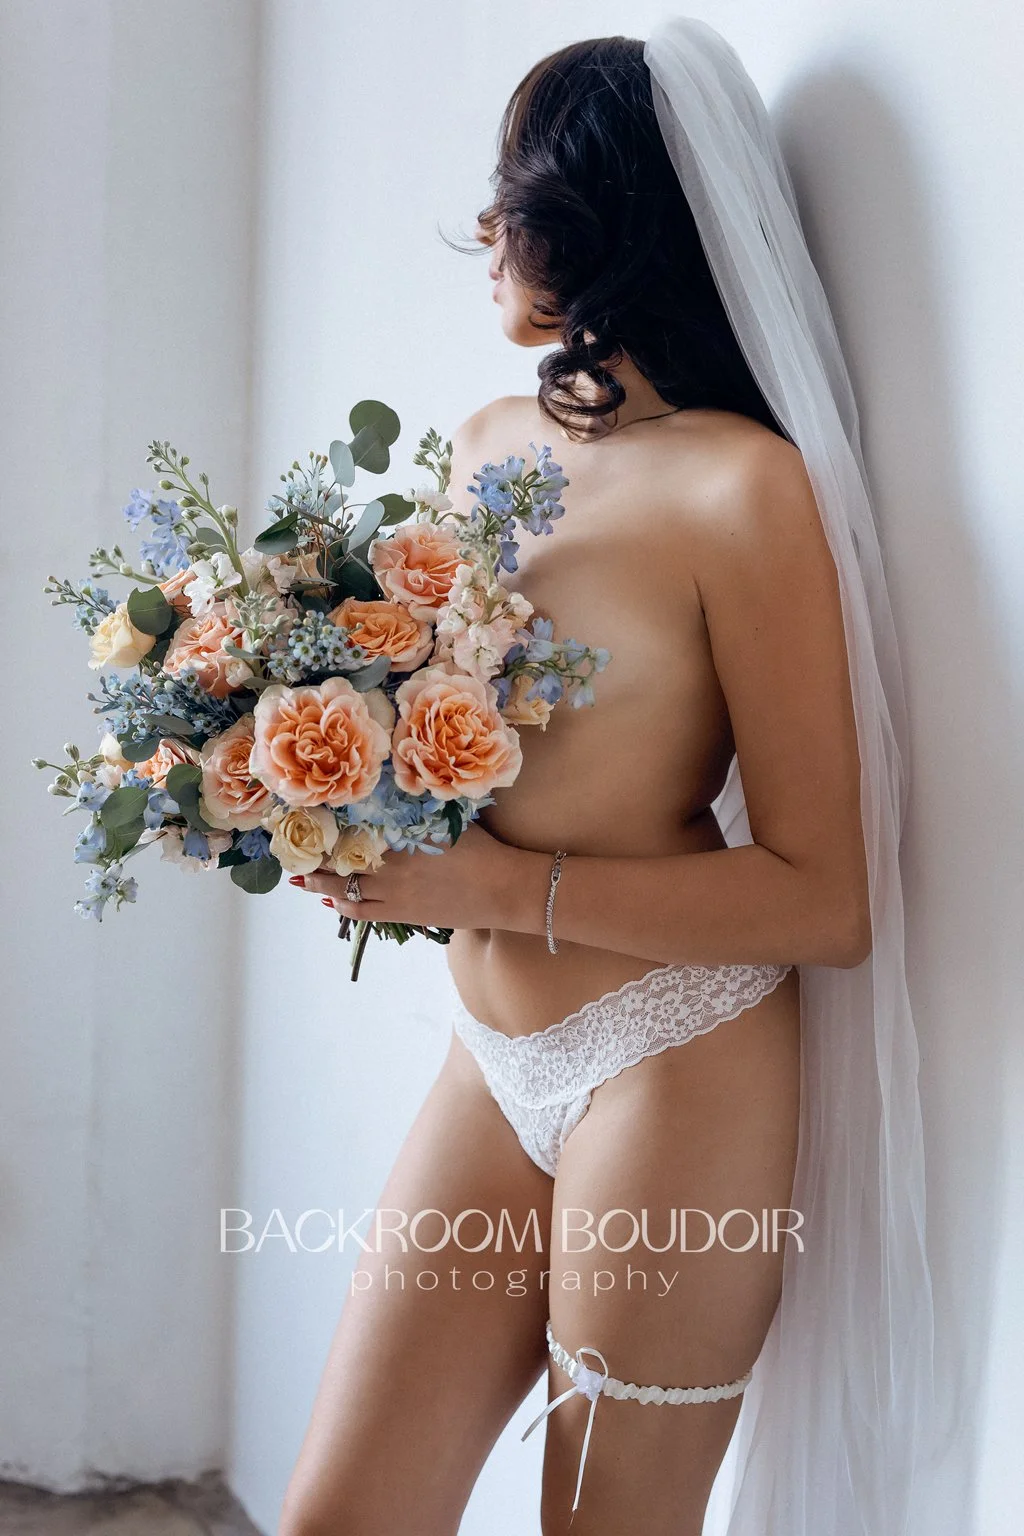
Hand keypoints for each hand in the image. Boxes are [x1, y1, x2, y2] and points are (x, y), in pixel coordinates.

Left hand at [289, 822, 542, 932]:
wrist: (503, 888)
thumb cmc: (482, 847)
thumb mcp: (447, 817)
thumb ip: (415, 807)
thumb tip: (388, 791)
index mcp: (399, 837)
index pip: (349, 831)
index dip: (323, 827)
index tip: (303, 818)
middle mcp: (389, 866)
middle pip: (339, 861)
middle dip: (314, 856)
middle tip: (293, 849)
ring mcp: (393, 894)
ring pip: (344, 889)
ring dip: (319, 883)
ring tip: (301, 877)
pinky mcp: (402, 914)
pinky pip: (361, 911)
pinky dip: (341, 904)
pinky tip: (328, 899)